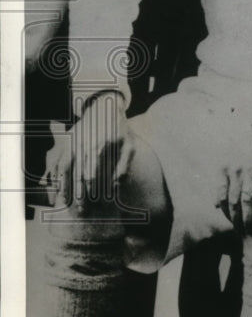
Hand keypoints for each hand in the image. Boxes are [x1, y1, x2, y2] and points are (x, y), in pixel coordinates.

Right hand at [45, 91, 131, 212]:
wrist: (105, 106)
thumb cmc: (120, 130)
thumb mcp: (129, 145)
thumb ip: (124, 165)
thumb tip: (115, 185)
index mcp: (104, 145)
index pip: (94, 172)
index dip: (92, 190)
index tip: (93, 204)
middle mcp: (86, 143)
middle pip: (79, 173)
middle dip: (79, 193)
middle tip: (80, 210)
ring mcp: (75, 141)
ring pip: (66, 167)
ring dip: (64, 186)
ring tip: (65, 202)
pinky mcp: (68, 141)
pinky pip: (59, 160)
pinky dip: (56, 174)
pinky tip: (57, 187)